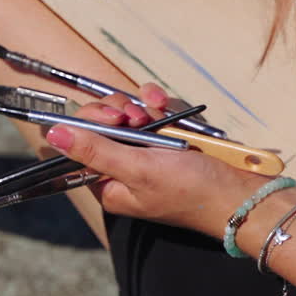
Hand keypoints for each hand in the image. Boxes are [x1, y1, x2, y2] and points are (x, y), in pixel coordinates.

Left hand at [44, 84, 269, 235]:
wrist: (241, 191)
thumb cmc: (191, 190)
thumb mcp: (138, 169)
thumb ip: (95, 150)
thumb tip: (54, 133)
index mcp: (109, 183)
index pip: (81, 143)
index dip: (92, 122)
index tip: (115, 117)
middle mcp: (124, 167)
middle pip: (102, 123)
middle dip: (119, 112)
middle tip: (138, 117)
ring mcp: (146, 151)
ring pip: (128, 112)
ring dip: (142, 106)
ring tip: (159, 115)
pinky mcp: (167, 137)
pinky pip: (152, 111)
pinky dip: (160, 104)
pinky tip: (168, 106)